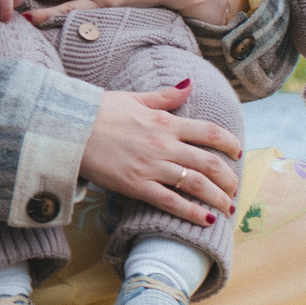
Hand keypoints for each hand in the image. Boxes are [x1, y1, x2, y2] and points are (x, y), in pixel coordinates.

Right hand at [77, 82, 243, 225]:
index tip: (237, 153)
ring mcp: (151, 166)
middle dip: (229, 179)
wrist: (68, 129)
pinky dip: (192, 213)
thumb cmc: (98, 112)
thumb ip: (165, 96)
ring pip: (196, 185)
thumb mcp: (134, 98)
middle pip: (210, 163)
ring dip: (218, 199)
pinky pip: (171, 202)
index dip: (229, 144)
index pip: (209, 132)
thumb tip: (189, 84)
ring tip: (228, 208)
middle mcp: (164, 145)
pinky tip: (207, 220)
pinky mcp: (136, 185)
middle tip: (235, 189)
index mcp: (165, 122)